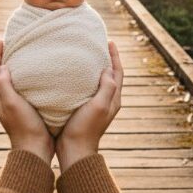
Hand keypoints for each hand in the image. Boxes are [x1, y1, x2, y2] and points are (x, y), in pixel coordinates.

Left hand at [0, 40, 53, 163]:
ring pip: (10, 80)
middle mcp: (2, 99)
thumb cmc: (24, 126)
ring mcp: (12, 105)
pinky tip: (36, 75)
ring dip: (14, 66)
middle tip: (13, 43)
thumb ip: (4, 86)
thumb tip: (2, 67)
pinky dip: (24, 77)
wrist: (35, 149)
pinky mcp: (23, 109)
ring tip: (24, 54)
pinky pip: (21, 87)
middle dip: (3, 57)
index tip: (2, 39)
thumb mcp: (12, 104)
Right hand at [55, 41, 123, 172]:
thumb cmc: (85, 128)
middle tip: (98, 45)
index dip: (115, 56)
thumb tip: (108, 69)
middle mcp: (108, 101)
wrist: (74, 151)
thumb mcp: (99, 106)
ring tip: (86, 55)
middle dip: (107, 59)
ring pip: (100, 81)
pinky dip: (86, 78)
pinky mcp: (85, 110)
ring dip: (96, 68)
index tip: (109, 41)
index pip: (118, 72)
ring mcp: (97, 106)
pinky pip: (89, 88)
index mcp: (113, 99)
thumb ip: (107, 88)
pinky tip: (74, 75)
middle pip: (111, 75)